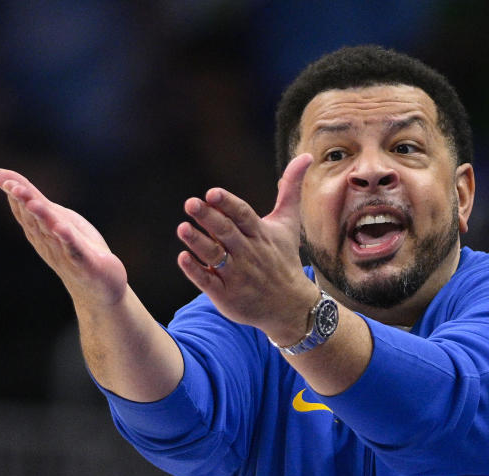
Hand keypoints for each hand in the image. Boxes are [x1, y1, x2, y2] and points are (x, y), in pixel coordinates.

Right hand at [0, 168, 127, 306]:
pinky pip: (74, 251)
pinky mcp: (85, 265)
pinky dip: (67, 240)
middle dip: (25, 203)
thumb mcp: (53, 216)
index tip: (7, 181)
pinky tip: (62, 228)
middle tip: (14, 188)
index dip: (17, 196)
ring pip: (52, 233)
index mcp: (39, 232)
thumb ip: (30, 196)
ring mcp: (66, 255)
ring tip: (34, 203)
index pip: (24, 212)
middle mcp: (48, 243)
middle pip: (35, 220)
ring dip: (43, 218)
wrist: (98, 288)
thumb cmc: (73, 247)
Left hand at [176, 154, 317, 343]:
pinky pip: (208, 282)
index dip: (228, 204)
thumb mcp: (288, 224)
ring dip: (198, 242)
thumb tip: (306, 155)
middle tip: (191, 203)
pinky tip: (183, 258)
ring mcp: (237, 275)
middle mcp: (248, 253)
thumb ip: (290, 189)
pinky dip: (196, 271)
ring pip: (215, 256)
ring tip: (182, 228)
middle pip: (226, 233)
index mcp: (260, 234)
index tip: (212, 193)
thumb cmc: (284, 258)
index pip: (243, 215)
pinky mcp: (226, 295)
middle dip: (209, 218)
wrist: (290, 306)